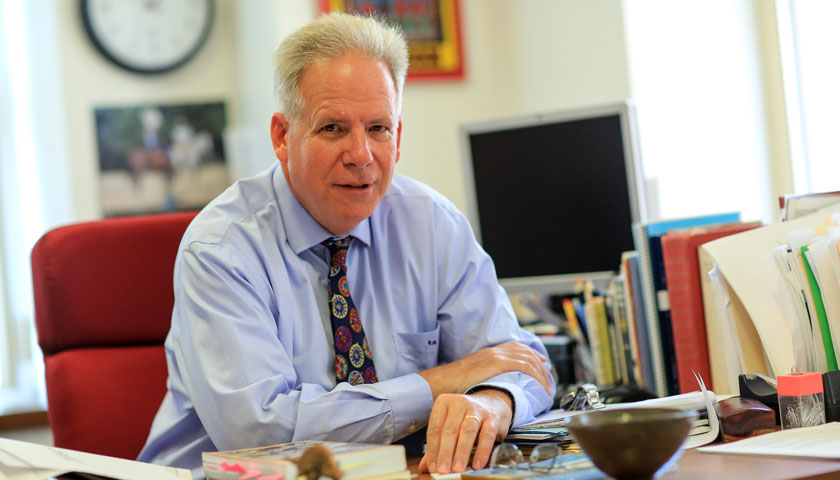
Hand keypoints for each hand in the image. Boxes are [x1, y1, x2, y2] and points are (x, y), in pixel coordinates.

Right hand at [418, 342, 551, 398]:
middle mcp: (494, 351)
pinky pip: (524, 365)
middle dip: (541, 364)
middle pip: (526, 352)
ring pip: (528, 359)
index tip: (541, 361)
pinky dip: (536, 374)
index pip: (516, 347)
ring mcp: (496, 355)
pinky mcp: (497, 363)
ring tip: (547, 386)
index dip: (532, 353)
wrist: (443, 381)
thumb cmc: (454, 383)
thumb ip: (486, 375)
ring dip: (541, 372)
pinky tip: (540, 385)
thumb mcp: (473, 376)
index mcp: (489, 352)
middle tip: (548, 377)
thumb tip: (496, 384)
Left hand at [419, 389, 511, 473]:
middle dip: (445, 452)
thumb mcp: (450, 425)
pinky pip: (487, 435)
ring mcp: (477, 409)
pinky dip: (482, 451)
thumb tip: (424, 467)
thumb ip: (437, 445)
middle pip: (450, 430)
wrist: (493, 404)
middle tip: (442, 470)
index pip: (435, 429)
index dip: (432, 450)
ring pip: (467, 431)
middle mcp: (459, 403)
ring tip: (457, 468)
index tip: (432, 467)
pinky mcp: (492, 418)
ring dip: (461, 452)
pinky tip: (477, 464)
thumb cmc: (465, 417)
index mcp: (444, 403)